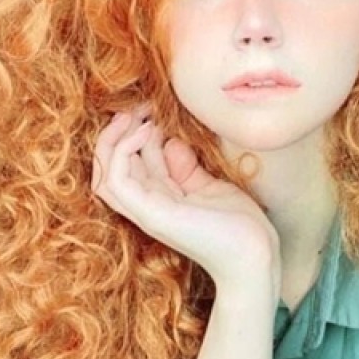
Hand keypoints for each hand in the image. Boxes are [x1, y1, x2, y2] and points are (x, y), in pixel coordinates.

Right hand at [92, 109, 279, 294]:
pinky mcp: (152, 214)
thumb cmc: (238, 225)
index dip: (132, 133)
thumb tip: (170, 142)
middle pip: (109, 166)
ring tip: (135, 114)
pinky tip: (144, 131)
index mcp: (157, 200)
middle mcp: (145, 206)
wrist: (254, 253)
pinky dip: (122, 150)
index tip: (149, 109)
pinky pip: (116, 179)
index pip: (128, 164)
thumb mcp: (208, 186)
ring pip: (104, 172)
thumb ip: (186, 168)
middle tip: (137, 105)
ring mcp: (145, 212)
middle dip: (118, 130)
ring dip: (112, 138)